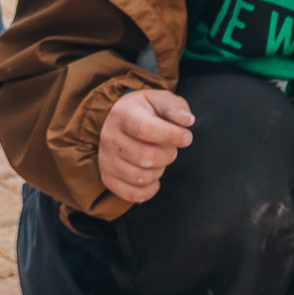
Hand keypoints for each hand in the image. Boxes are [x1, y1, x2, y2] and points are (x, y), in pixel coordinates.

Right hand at [98, 86, 194, 203]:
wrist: (116, 121)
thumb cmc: (144, 111)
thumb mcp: (159, 100)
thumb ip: (175, 107)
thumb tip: (187, 121)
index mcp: (124, 115)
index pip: (145, 130)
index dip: (171, 136)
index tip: (186, 137)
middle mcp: (110, 138)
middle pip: (146, 157)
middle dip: (168, 155)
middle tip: (171, 148)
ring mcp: (106, 160)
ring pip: (141, 177)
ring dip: (159, 171)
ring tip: (159, 159)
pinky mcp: (108, 178)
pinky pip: (132, 194)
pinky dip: (149, 190)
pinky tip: (153, 177)